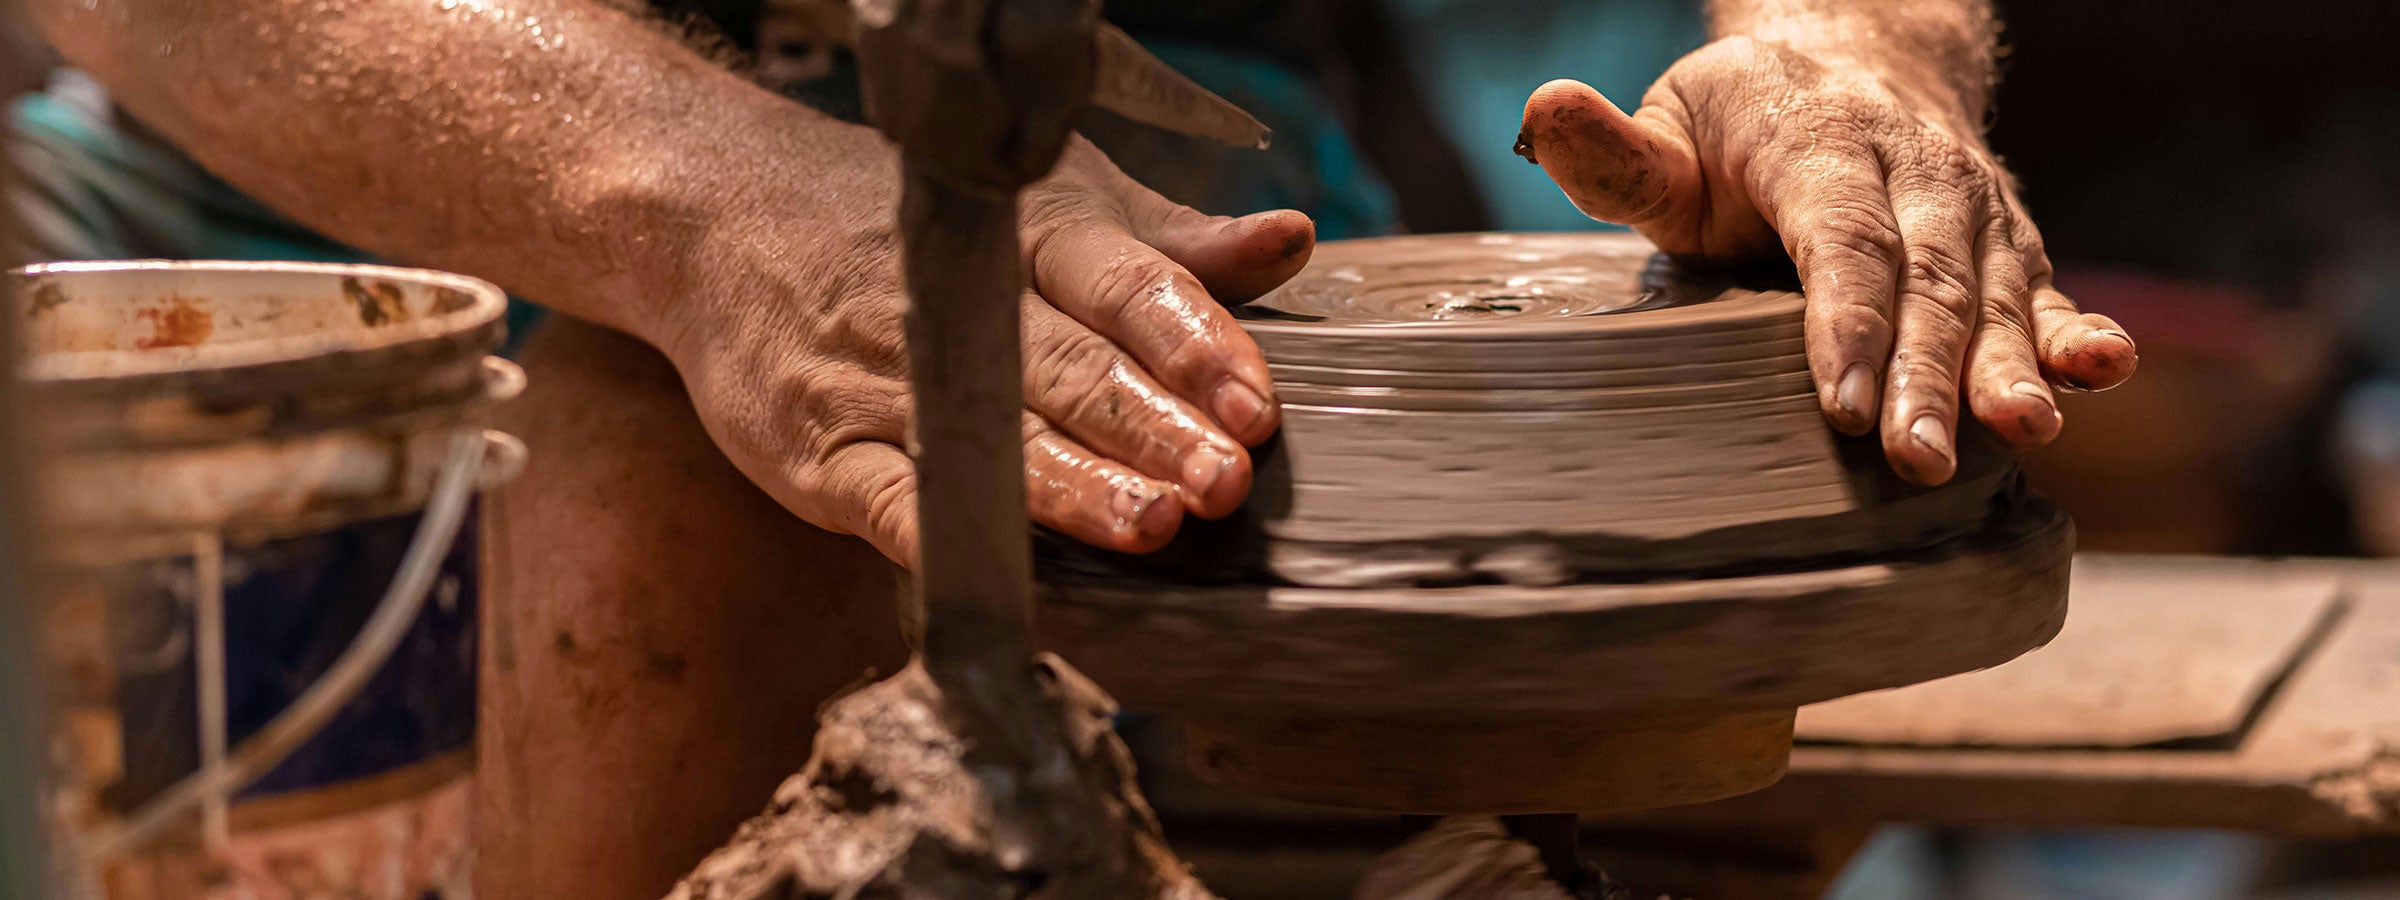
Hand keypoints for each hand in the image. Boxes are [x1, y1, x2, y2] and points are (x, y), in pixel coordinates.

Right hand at [669, 135, 1312, 564]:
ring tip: (1149, 525)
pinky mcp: (819, 452)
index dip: (1194, 344)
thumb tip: (1291, 243)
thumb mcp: (1052, 204)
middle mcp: (959, 306)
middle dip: (1152, 428)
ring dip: (1072, 487)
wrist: (722, 214)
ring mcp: (883, 383)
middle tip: (1224, 479)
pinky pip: (888, 504)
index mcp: (1032, 237)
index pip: (1125, 286)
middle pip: (1067, 368)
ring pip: (989, 440)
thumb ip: (1173, 247)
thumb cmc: (913, 221)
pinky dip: (945, 539)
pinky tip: (1008, 579)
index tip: (1256, 404)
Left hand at [1515, 36, 2136, 484]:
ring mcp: (1974, 209)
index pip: (1840, 240)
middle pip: (1928, 280)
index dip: (1846, 321)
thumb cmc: (1742, 122)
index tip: (1838, 403)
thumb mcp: (1670, 128)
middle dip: (1926, 375)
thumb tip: (1542, 111)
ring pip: (1995, 292)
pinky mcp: (2010, 246)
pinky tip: (2104, 372)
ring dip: (2009, 367)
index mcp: (1824, 145)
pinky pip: (2046, 290)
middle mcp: (1916, 172)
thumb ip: (1614, 155)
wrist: (1860, 56)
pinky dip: (2078, 333)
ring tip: (2024, 432)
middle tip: (1916, 460)